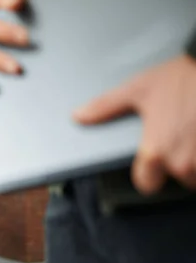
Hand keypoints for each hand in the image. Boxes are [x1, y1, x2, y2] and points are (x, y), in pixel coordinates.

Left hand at [74, 54, 195, 193]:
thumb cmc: (182, 76)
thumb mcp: (138, 89)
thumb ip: (106, 108)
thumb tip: (79, 116)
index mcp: (155, 152)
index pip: (146, 185)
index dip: (149, 175)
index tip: (154, 165)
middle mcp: (183, 162)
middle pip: (179, 179)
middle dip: (182, 164)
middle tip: (183, 138)